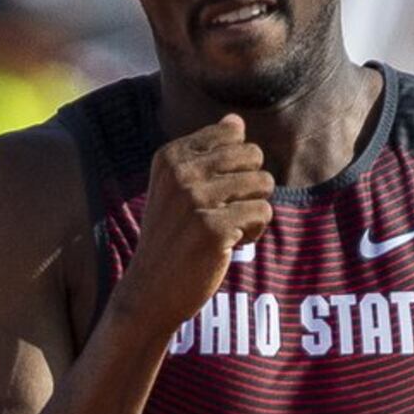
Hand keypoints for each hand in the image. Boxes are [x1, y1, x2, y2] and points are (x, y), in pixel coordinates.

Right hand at [117, 115, 274, 338]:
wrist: (149, 292)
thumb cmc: (170, 239)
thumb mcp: (176, 189)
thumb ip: (206, 153)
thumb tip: (236, 121)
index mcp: (171, 156)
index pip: (232, 133)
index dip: (237, 163)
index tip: (218, 188)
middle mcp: (182, 173)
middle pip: (253, 155)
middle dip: (251, 185)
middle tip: (230, 211)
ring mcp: (197, 200)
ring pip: (263, 183)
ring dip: (255, 209)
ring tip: (232, 228)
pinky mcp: (214, 229)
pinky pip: (263, 212)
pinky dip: (255, 232)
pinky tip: (233, 246)